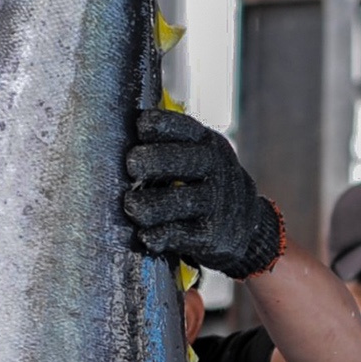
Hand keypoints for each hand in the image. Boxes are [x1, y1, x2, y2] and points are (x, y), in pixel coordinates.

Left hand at [124, 109, 283, 277]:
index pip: (176, 126)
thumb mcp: (198, 153)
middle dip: (146, 161)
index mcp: (206, 141)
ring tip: (133, 206)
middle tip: (132, 169)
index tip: (139, 134)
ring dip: (145, 205)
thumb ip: (168, 143)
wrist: (245, 222)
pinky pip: (177, 234)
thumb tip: (115, 136)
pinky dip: (157, 235)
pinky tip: (146, 235)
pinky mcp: (211, 234)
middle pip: (174, 160)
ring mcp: (215, 201)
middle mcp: (214, 167)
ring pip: (175, 200)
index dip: (151, 126)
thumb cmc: (204, 182)